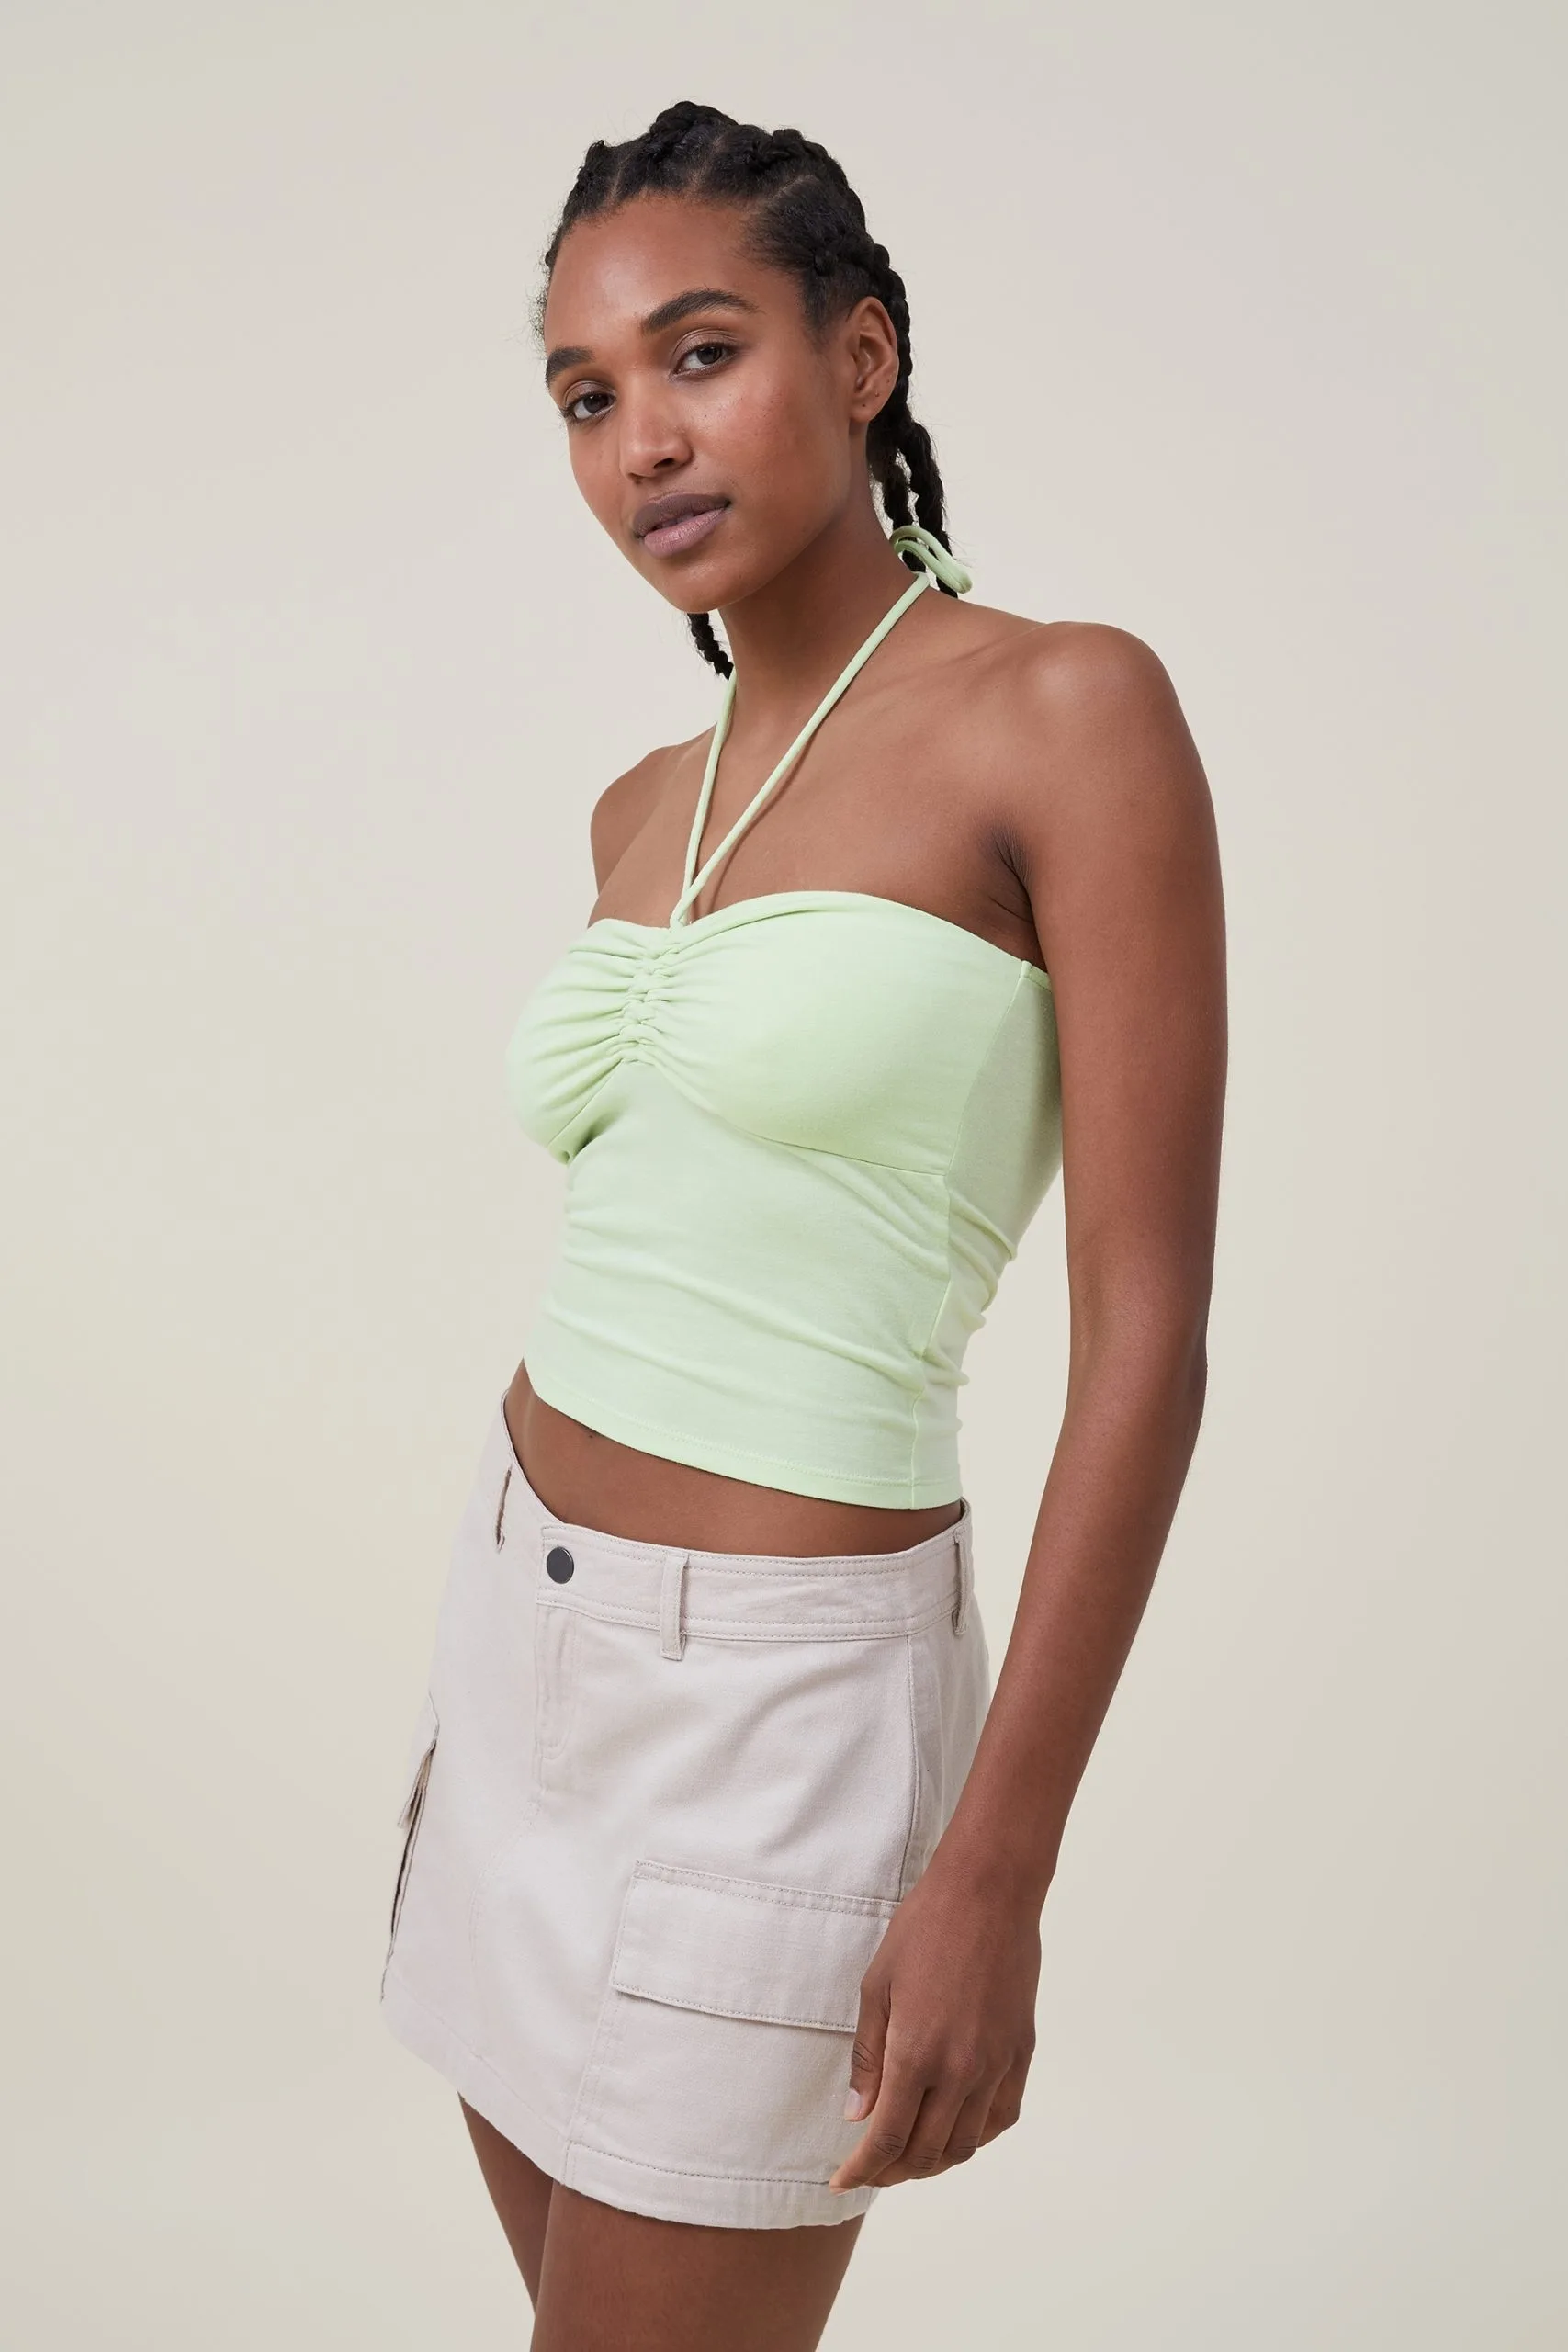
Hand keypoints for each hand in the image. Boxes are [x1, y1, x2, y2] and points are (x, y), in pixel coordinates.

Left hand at [828, 1854, 1040, 2194]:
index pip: (887, 2138)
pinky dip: (976, 2136)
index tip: (842, 2181)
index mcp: (916, 2053)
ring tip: (909, 2155)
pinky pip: (1001, 2117)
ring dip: (934, 2160)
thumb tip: (857, 2117)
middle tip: (870, 2170)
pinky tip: (956, 2128)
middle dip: (892, 2172)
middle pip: (926, 2151)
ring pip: (966, 2144)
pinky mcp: (1020, 2052)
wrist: (990, 1891)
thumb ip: (868, 2057)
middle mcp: (961, 2070)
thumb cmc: (924, 1928)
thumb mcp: (877, 1986)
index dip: (862, 2170)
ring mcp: (996, 2064)